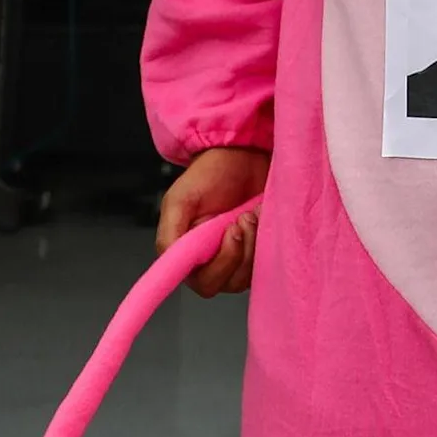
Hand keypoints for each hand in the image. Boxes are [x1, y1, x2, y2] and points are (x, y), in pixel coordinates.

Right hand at [158, 146, 270, 295]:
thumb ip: (170, 234)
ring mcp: (237, 259)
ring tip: (251, 212)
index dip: (217, 268)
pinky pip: (265, 263)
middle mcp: (211, 262)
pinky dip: (266, 241)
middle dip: (238, 253)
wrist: (242, 154)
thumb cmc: (209, 174)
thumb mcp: (181, 198)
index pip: (201, 282)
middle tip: (242, 219)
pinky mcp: (258, 252)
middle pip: (226, 283)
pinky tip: (262, 216)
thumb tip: (171, 262)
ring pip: (247, 275)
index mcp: (188, 254)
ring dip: (254, 244)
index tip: (229, 233)